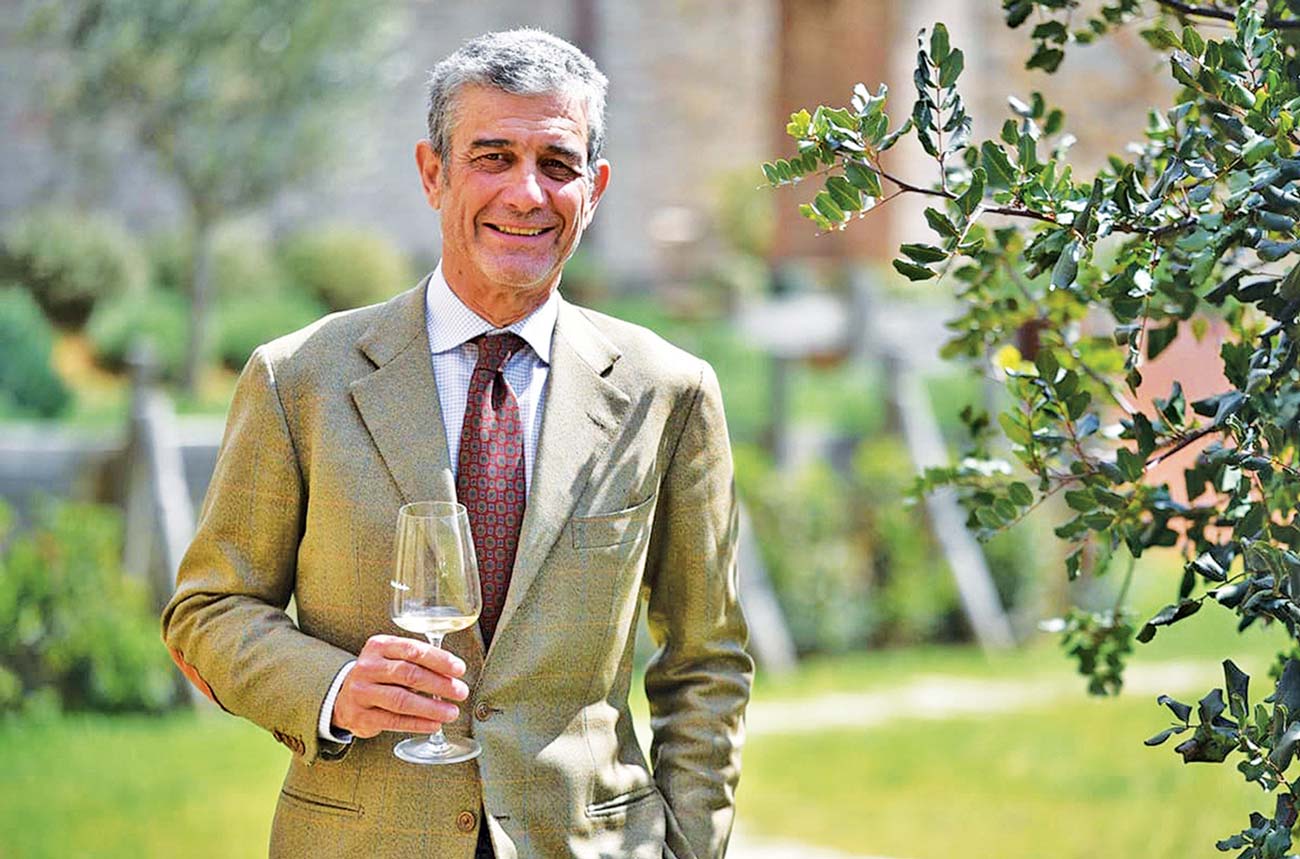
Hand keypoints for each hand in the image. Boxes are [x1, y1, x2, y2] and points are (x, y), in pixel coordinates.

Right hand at [331, 634, 468, 738]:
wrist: (344, 698)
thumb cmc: (379, 676)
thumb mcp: (392, 658)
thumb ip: (418, 659)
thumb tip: (454, 672)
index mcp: (379, 646)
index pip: (413, 650)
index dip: (439, 659)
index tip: (459, 669)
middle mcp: (368, 667)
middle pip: (408, 674)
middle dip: (439, 684)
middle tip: (460, 691)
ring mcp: (361, 692)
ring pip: (401, 699)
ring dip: (431, 707)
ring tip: (451, 712)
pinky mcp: (360, 716)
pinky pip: (393, 721)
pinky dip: (417, 723)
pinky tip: (433, 724)